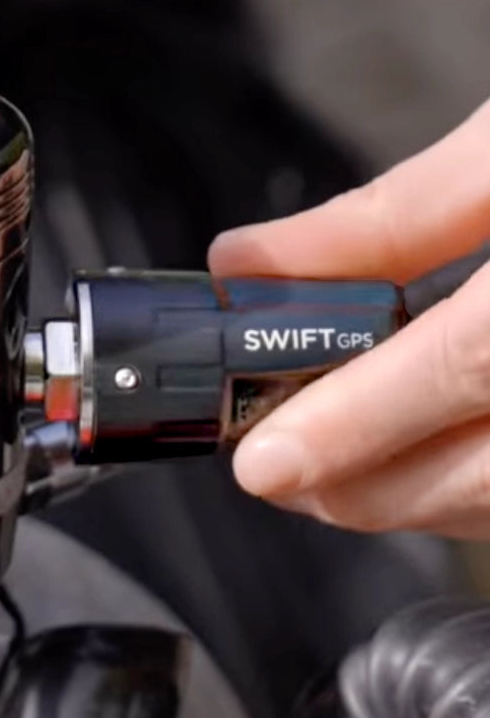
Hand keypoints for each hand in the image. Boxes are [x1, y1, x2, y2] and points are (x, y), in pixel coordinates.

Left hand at [209, 98, 489, 540]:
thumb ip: (390, 217)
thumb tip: (251, 265)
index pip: (469, 362)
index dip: (357, 423)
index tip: (264, 461)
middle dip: (363, 487)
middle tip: (276, 470)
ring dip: (412, 500)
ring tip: (328, 473)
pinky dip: (477, 493)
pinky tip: (422, 463)